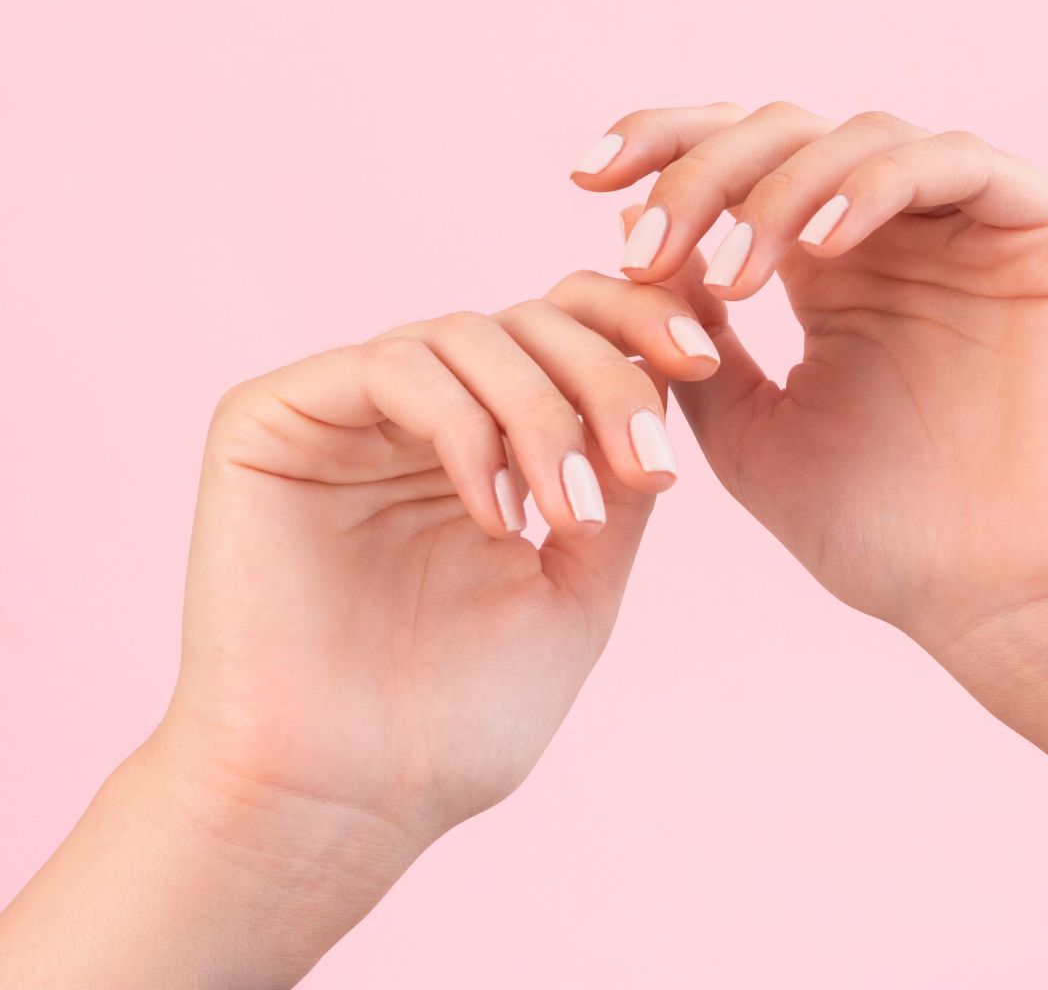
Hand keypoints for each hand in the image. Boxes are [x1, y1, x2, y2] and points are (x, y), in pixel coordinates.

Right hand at [0, 276, 721, 989]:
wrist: (342, 806)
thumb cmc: (455, 719)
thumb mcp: (579, 585)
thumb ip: (617, 478)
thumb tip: (670, 377)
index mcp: (483, 436)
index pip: (565, 328)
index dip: (637, 322)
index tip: (703, 364)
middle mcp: (413, 407)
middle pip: (528, 316)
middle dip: (605, 375)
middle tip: (648, 462)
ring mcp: (341, 408)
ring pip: (467, 332)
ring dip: (542, 412)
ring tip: (571, 518)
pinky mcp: (270, 415)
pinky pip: (391, 365)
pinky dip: (463, 426)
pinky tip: (495, 514)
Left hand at [573, 103, 1047, 691]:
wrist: (1014, 603)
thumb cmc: (890, 535)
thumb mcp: (751, 431)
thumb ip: (693, 340)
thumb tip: (630, 255)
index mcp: (831, 263)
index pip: (738, 162)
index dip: (660, 148)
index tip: (585, 186)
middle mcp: (897, 225)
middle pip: (783, 132)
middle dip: (699, 172)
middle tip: (646, 242)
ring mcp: (971, 220)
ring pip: (857, 133)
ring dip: (777, 190)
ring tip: (730, 275)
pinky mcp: (1044, 225)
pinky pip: (953, 160)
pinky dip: (875, 184)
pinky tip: (822, 248)